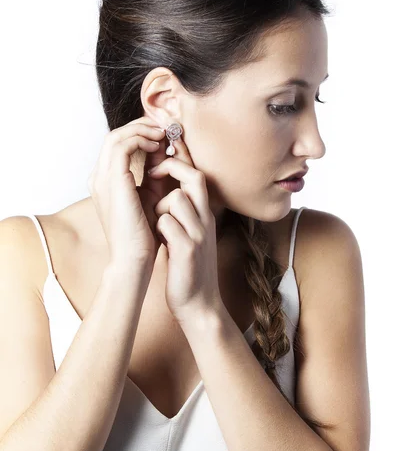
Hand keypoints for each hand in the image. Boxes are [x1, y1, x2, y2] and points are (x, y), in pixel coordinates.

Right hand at [87, 116, 166, 267]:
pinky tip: (157, 145)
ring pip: (116, 137)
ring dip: (141, 130)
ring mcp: (102, 179)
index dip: (140, 134)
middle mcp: (99, 178)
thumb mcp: (151, 193)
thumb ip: (154, 170)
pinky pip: (122, 146)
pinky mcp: (112, 182)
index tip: (164, 134)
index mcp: (105, 182)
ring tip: (162, 133)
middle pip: (115, 136)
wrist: (134, 259)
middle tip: (164, 127)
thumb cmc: (144, 234)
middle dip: (141, 127)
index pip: (118, 145)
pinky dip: (140, 140)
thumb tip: (164, 147)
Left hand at [147, 136, 223, 324]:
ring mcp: (198, 234)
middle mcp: (205, 220)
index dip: (180, 155)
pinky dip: (158, 227)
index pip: (196, 173)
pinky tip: (159, 240)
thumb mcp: (188, 233)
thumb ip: (181, 211)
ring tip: (157, 223)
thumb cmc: (187, 266)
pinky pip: (167, 223)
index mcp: (204, 214)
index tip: (160, 146)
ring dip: (160, 206)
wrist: (199, 304)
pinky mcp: (188, 251)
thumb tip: (164, 187)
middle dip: (171, 167)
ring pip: (177, 198)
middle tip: (153, 174)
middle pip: (195, 177)